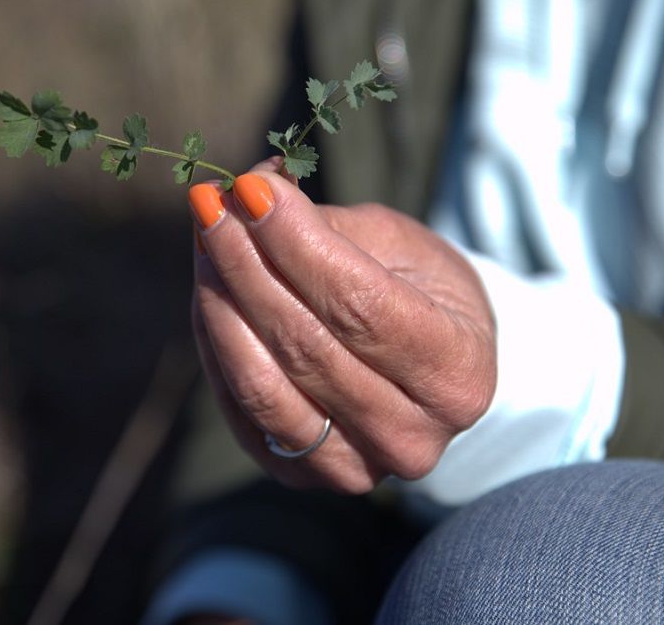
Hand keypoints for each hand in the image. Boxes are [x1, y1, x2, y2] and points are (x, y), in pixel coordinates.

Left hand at [188, 158, 496, 493]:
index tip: (251, 188)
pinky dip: (215, 340)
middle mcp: (412, 438)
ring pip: (262, 385)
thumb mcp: (397, 245)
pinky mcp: (299, 475)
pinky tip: (209, 287)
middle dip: (246, 262)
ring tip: (204, 238)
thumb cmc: (418, 292)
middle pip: (304, 345)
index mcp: (458, 374)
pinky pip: (238, 407)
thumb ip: (328, 225)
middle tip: (212, 203)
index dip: (297, 243)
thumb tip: (253, 189)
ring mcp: (353, 468)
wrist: (426, 371)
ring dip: (220, 301)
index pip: (360, 305)